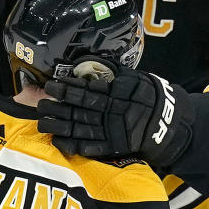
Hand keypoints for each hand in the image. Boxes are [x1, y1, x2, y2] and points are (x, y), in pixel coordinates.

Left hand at [37, 68, 193, 168]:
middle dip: (58, 106)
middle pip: (79, 109)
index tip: (52, 84)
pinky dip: (75, 145)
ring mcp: (111, 130)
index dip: (68, 88)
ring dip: (60, 125)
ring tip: (41, 122)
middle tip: (40, 103)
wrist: (168, 122)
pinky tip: (58, 141)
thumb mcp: (134, 78)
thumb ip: (114, 72)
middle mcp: (110, 112)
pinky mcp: (113, 146)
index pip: (86, 90)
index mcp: (114, 94)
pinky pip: (91, 146)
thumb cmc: (148, 95)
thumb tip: (92, 62)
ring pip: (80, 127)